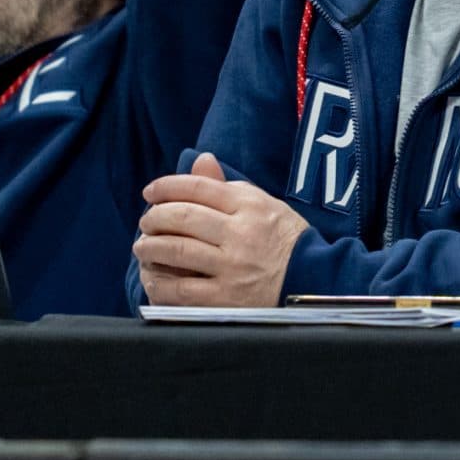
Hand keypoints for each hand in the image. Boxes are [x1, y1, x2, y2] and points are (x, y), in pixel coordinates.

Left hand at [136, 153, 310, 306]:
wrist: (317, 284)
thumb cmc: (287, 241)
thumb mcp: (265, 205)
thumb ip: (229, 187)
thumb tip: (201, 159)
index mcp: (250, 206)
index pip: (198, 187)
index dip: (167, 186)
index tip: (150, 192)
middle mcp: (240, 234)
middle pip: (182, 217)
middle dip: (154, 217)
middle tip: (146, 222)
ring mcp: (233, 268)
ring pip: (177, 251)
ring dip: (150, 247)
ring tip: (142, 247)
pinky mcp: (227, 300)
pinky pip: (182, 291)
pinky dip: (160, 284)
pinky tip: (152, 279)